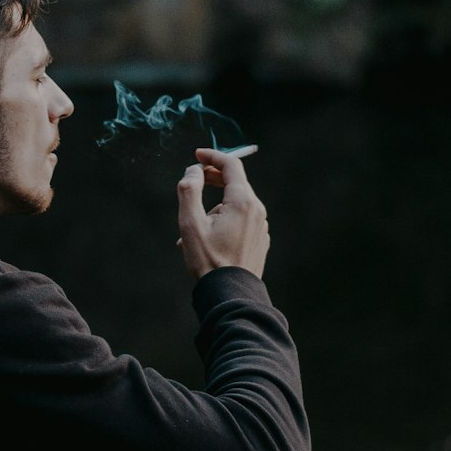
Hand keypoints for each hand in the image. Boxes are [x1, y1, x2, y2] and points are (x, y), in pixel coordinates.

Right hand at [176, 147, 269, 280]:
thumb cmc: (208, 260)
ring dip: (214, 207)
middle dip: (213, 179)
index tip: (197, 156)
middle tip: (195, 179)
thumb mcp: (190, 223)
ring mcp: (261, 226)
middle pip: (236, 183)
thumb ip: (189, 190)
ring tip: (192, 230)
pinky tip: (208, 240)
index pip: (231, 166)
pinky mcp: (259, 240)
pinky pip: (241, 221)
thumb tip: (193, 171)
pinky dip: (224, 221)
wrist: (230, 294)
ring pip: (235, 205)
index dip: (213, 156)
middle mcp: (257, 210)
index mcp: (243, 202)